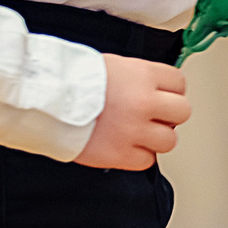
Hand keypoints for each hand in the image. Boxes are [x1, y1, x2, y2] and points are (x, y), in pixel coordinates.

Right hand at [76, 54, 189, 170]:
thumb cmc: (74, 80)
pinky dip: (139, 156)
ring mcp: (133, 130)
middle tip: (153, 116)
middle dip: (169, 115)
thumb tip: (155, 88)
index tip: (162, 96)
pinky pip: (147, 161)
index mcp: (144, 75)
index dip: (170, 91)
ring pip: (169, 141)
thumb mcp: (114, 65)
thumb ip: (140, 78)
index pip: (179, 83)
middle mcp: (144, 102)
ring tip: (139, 133)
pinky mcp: (119, 154)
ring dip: (157, 138)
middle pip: (182, 112)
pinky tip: (126, 146)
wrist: (46, 100)